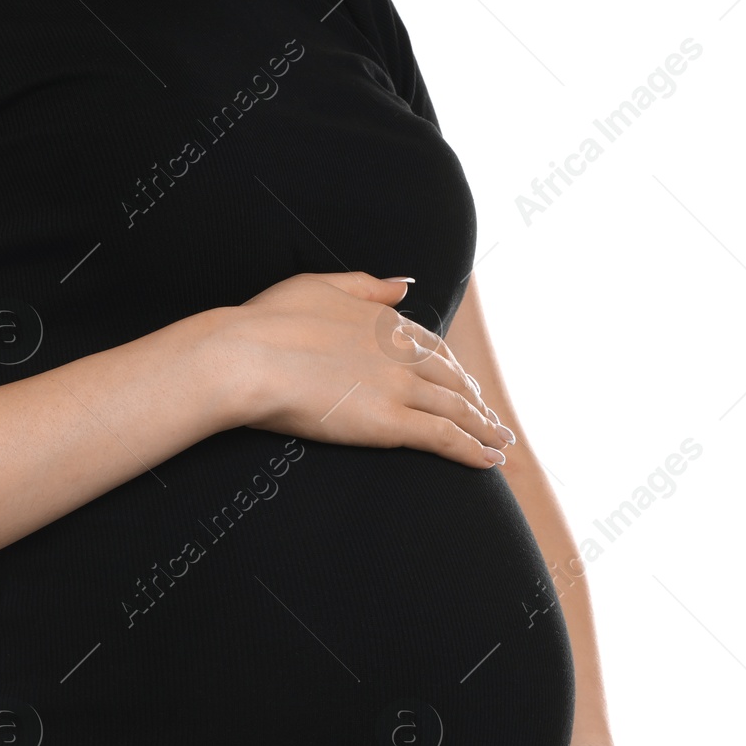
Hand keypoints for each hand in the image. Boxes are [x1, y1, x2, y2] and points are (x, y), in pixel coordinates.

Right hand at [222, 271, 514, 467]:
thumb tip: (404, 284)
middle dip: (475, 400)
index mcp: (383, 320)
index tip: (463, 383)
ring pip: (457, 409)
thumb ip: (366, 285)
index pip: (431, 347)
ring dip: (484, 428)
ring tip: (499, 444)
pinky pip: (445, 438)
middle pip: (452, 379)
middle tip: (490, 419)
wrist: (246, 356)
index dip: (452, 368)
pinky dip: (473, 450)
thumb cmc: (266, 322)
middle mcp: (400, 352)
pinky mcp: (391, 423)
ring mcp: (399, 387)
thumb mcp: (318, 284)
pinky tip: (489, 461)